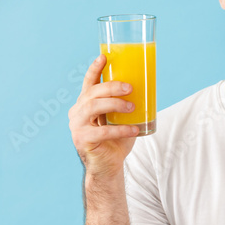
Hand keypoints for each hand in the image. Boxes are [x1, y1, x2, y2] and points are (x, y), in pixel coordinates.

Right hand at [68, 55, 140, 176]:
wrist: (108, 167)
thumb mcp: (121, 119)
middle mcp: (76, 113)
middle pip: (92, 93)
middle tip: (130, 88)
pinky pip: (101, 131)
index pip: (88, 84)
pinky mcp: (82, 140)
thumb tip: (148, 89)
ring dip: (114, 104)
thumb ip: (126, 105)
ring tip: (132, 107)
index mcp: (84, 105)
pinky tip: (133, 129)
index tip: (104, 57)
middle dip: (111, 87)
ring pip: (92, 107)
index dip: (94, 69)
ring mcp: (77, 126)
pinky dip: (120, 129)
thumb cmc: (116, 142)